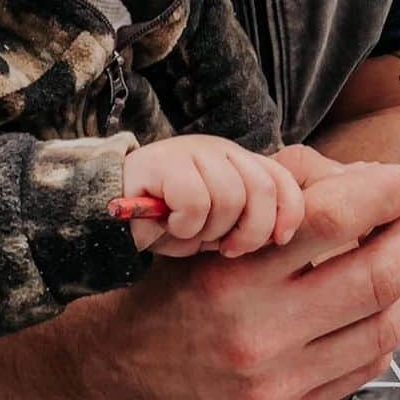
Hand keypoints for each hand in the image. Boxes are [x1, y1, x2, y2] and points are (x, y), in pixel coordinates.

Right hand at [73, 160, 399, 399]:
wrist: (132, 360)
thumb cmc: (189, 272)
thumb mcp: (225, 214)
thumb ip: (297, 183)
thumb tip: (378, 181)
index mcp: (236, 270)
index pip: (336, 219)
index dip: (385, 193)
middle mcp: (257, 330)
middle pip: (376, 276)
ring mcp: (277, 382)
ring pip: (384, 324)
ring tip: (392, 258)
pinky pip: (369, 364)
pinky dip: (384, 324)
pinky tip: (372, 304)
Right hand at [122, 134, 304, 257]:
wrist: (109, 215)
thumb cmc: (169, 224)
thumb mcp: (217, 227)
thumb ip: (248, 223)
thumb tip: (283, 236)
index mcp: (239, 163)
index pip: (283, 179)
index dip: (289, 212)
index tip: (280, 241)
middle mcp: (221, 150)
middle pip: (262, 189)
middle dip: (251, 231)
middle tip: (227, 249)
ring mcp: (192, 150)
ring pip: (229, 197)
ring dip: (210, 230)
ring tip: (188, 232)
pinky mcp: (164, 160)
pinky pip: (195, 202)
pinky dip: (185, 225)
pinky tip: (168, 225)